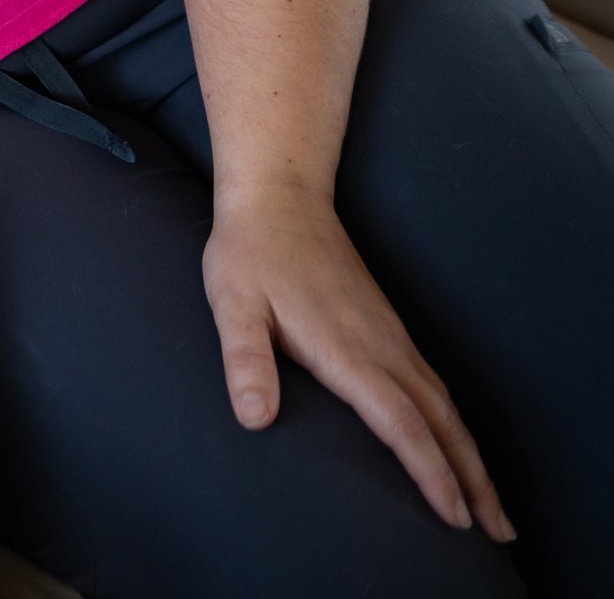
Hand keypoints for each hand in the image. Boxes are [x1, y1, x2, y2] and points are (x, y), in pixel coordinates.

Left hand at [204, 184, 511, 540]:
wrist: (281, 200)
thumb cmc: (250, 256)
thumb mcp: (232, 306)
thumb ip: (245, 362)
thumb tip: (255, 419)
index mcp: (348, 351)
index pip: (402, 424)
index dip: (430, 473)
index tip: (455, 515)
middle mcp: (382, 348)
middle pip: (442, 424)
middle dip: (473, 480)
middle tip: (499, 532)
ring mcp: (391, 337)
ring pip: (446, 407)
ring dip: (471, 456)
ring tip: (489, 505)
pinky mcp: (389, 329)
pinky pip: (435, 387)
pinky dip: (454, 425)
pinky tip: (455, 444)